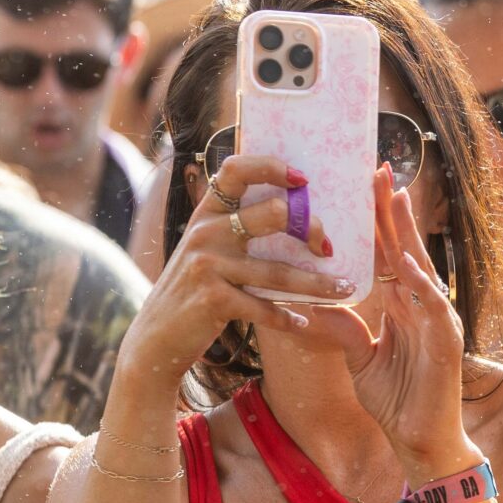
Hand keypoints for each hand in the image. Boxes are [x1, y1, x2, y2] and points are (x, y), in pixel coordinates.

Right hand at [123, 154, 352, 384]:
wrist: (157, 336)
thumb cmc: (192, 289)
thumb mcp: (205, 249)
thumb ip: (234, 228)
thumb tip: (291, 212)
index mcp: (206, 214)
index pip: (235, 170)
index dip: (271, 166)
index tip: (302, 179)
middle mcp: (205, 233)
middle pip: (272, 213)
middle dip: (310, 228)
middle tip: (328, 247)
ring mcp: (207, 266)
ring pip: (278, 271)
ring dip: (317, 284)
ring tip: (345, 289)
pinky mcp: (213, 300)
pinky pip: (264, 307)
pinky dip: (287, 318)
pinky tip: (303, 322)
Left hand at [277, 166, 470, 478]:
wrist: (420, 442)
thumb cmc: (396, 401)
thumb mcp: (360, 358)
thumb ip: (343, 328)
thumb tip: (314, 303)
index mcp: (403, 305)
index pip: (389, 253)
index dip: (377, 220)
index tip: (363, 185)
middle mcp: (422, 305)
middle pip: (405, 247)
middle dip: (392, 209)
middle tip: (379, 169)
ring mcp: (437, 320)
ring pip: (422, 265)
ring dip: (410, 232)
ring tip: (396, 197)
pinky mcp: (446, 342)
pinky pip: (434, 307)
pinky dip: (422, 284)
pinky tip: (409, 264)